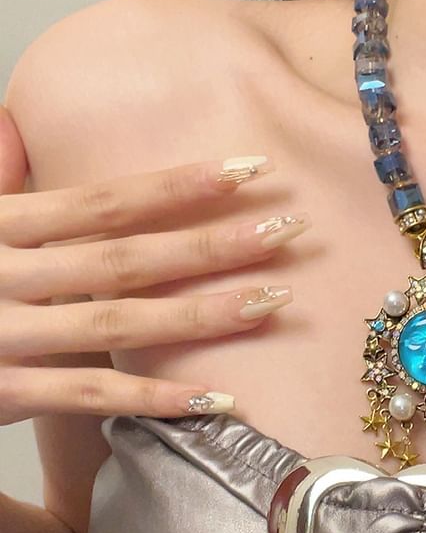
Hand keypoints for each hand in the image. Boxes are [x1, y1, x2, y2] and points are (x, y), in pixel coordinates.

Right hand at [0, 104, 308, 425]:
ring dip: (204, 314)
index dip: (182, 185)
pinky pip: (91, 397)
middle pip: (131, 257)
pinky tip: (219, 397)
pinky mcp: (3, 393)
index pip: (107, 201)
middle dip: (215, 243)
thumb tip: (17, 133)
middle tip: (291, 230)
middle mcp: (7, 276)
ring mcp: (7, 337)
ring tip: (275, 302)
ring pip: (123, 323)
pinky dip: (156, 399)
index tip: (252, 168)